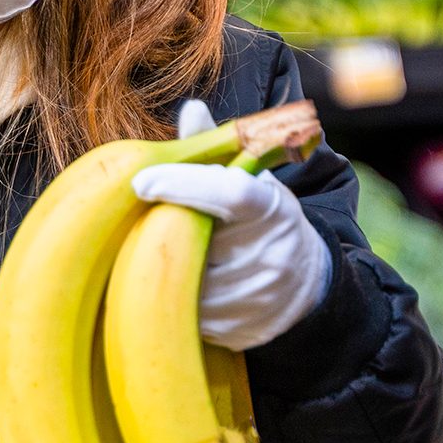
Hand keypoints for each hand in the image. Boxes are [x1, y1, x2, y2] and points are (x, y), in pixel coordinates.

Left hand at [130, 100, 331, 350]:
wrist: (306, 286)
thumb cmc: (264, 222)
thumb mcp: (253, 182)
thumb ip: (217, 151)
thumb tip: (190, 110)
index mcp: (270, 210)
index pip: (228, 192)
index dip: (184, 185)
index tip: (141, 181)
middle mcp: (267, 255)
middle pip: (196, 242)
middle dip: (161, 233)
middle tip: (135, 226)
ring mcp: (254, 299)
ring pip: (186, 282)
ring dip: (160, 269)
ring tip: (150, 256)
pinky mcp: (236, 332)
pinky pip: (185, 316)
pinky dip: (168, 300)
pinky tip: (163, 287)